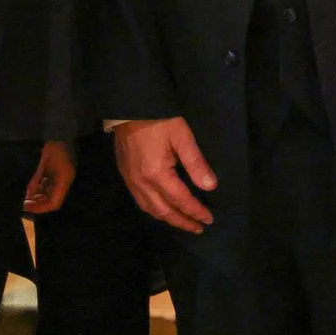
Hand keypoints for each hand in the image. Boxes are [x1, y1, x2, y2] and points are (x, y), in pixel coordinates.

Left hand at [24, 140, 76, 213]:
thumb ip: (36, 179)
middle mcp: (65, 182)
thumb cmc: (53, 146)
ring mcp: (62, 179)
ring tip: (27, 197)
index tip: (28, 207)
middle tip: (25, 203)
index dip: (41, 207)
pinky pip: (50, 188)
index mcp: (64, 180)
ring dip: (39, 197)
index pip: (54, 202)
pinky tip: (32, 189)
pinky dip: (41, 190)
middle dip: (39, 204)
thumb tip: (28, 194)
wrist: (60, 134)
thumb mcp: (43, 163)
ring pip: (50, 195)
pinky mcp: (58, 176)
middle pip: (52, 200)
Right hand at [113, 117, 217, 232]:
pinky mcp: (125, 174)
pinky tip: (161, 208)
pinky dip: (153, 210)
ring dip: (168, 218)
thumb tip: (210, 187)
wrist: (128, 106)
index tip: (208, 219)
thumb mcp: (182, 136)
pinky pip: (140, 200)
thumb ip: (196, 163)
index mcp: (157, 174)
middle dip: (182, 222)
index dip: (195, 211)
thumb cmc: (158, 119)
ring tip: (182, 221)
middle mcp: (141, 183)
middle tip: (198, 227)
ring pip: (150, 209)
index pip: (181, 200)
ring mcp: (130, 180)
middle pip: (164, 211)